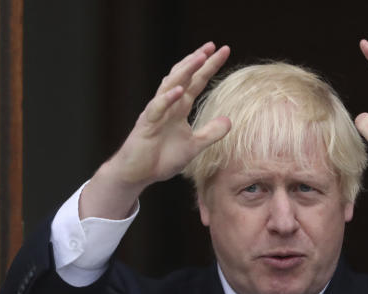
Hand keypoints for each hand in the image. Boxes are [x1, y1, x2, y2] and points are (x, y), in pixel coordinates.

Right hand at [82, 42, 231, 218]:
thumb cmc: (162, 159)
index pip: (196, 82)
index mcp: (179, 108)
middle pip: (183, 77)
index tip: (223, 51)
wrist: (138, 174)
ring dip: (184, 72)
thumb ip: (210, 133)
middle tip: (212, 46)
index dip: (209, 67)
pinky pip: (156, 108)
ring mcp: (155, 113)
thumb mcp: (193, 146)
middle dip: (197, 61)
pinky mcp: (146, 125)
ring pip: (169, 86)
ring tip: (199, 58)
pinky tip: (179, 90)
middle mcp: (167, 105)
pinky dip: (167, 99)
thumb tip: (229, 120)